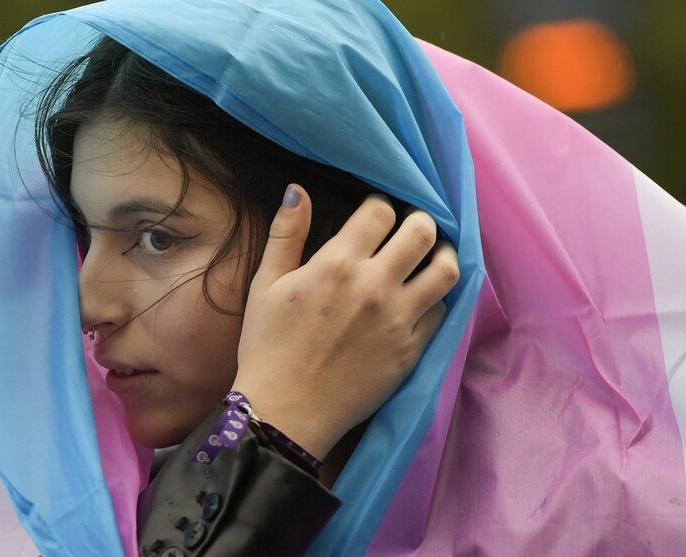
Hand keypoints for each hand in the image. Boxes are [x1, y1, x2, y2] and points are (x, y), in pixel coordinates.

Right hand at [232, 184, 458, 459]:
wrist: (285, 412)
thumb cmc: (268, 347)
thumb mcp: (266, 285)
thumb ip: (285, 233)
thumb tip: (297, 189)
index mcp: (338, 264)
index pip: (380, 211)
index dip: (379, 206)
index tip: (374, 215)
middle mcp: (375, 286)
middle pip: (423, 231)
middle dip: (418, 222)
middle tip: (407, 231)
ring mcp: (399, 320)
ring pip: (446, 270)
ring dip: (440, 256)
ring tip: (428, 258)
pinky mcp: (412, 351)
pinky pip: (442, 312)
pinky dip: (436, 299)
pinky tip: (421, 298)